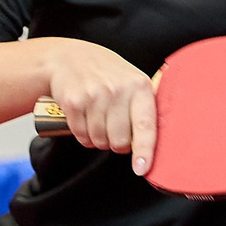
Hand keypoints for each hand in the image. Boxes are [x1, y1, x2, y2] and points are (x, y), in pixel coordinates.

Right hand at [42, 39, 159, 174]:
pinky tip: (84, 121)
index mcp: (139, 86)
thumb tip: (158, 143)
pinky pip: (81, 135)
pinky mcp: (73, 101)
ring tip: (97, 122)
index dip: (144, 151)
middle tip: (113, 131)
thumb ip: (144, 107)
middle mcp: (117, 90)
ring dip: (98, 140)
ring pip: (99, 140)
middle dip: (116, 144)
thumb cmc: (105, 73)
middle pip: (120, 141)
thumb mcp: (131, 80)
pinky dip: (83, 135)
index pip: (145, 126)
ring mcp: (94, 95)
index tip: (142, 168)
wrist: (68, 57)